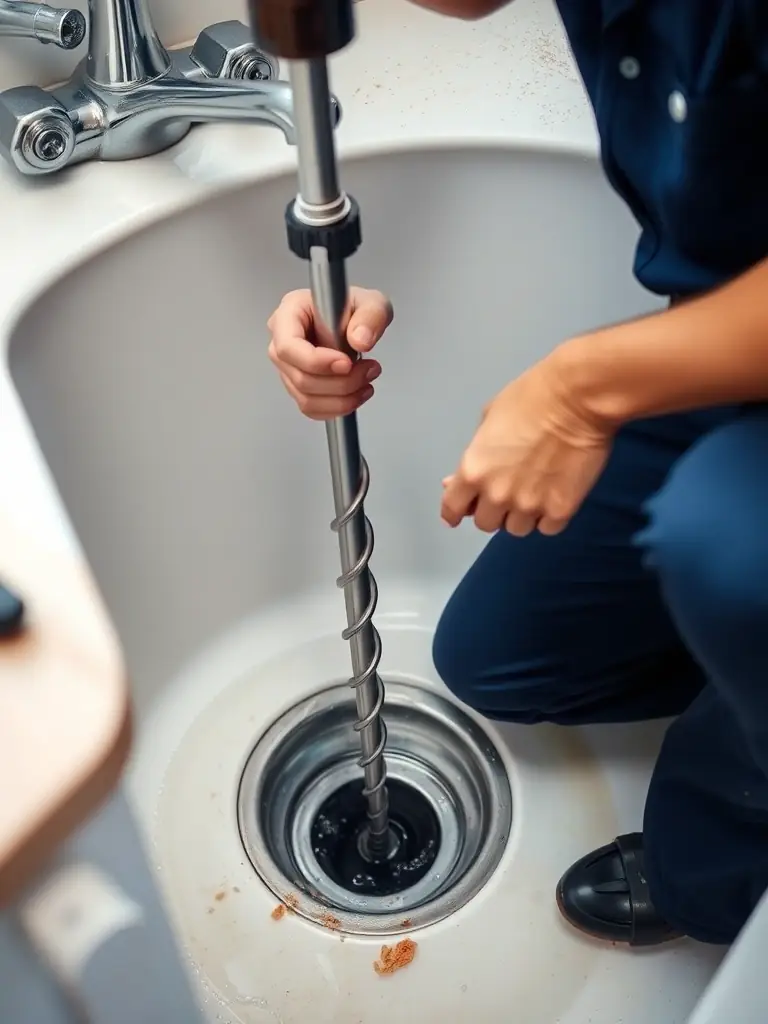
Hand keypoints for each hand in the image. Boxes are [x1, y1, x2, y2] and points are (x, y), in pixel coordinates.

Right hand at [268, 287, 392, 418]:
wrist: (354, 323)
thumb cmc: (353, 308)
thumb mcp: (372, 302)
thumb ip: (371, 316)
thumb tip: (360, 340)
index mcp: (290, 313)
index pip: (289, 346)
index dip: (317, 361)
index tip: (346, 363)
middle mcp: (282, 340)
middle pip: (300, 377)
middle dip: (340, 382)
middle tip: (368, 370)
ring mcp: (289, 366)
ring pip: (306, 398)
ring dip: (342, 398)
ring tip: (366, 381)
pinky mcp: (298, 385)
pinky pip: (311, 408)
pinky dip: (337, 407)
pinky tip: (356, 394)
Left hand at [441, 355, 613, 536]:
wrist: (577, 399)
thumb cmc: (529, 399)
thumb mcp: (488, 421)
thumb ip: (474, 457)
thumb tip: (456, 481)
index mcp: (473, 472)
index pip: (452, 509)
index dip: (455, 511)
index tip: (461, 511)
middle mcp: (496, 495)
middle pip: (485, 523)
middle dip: (492, 509)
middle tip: (507, 490)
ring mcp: (529, 506)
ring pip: (516, 529)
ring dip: (520, 515)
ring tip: (535, 492)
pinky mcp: (560, 510)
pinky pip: (547, 528)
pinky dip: (548, 517)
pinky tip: (554, 496)